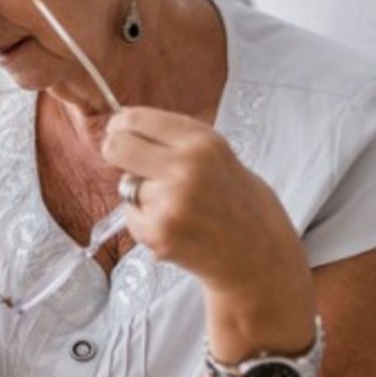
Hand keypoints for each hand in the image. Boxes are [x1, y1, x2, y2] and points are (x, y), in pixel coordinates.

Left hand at [100, 106, 308, 293]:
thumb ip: (175, 140)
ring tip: (177, 208)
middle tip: (127, 163)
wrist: (260, 257)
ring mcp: (170, 202)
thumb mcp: (218, 155)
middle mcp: (186, 168)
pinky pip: (131, 217)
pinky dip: (146, 223)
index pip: (136, 119)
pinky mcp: (159, 233)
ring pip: (126, 185)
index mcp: (203, 142)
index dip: (120, 124)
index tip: (118, 130)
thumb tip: (124, 126)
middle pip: (116, 146)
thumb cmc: (239, 204)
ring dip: (141, 195)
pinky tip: (177, 229)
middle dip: (115, 153)